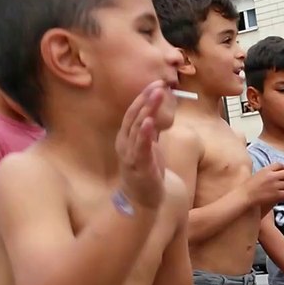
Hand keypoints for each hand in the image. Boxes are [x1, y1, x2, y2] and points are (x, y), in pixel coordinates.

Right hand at [115, 81, 169, 210]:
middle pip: (134, 116)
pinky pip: (141, 148)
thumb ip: (151, 130)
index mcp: (126, 137)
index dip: (144, 97)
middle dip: (146, 99)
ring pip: (137, 128)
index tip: (157, 83)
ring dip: (147, 110)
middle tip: (158, 84)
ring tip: (156, 95)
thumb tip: (156, 112)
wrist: (142, 200)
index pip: (133, 112)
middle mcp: (125, 143)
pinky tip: (150, 121)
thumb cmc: (145, 172)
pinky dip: (145, 133)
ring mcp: (130, 155)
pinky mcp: (139, 167)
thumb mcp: (149, 147)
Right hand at [246, 163, 283, 206]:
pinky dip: (282, 195)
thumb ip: (270, 170)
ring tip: (277, 190)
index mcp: (266, 170)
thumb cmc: (251, 186)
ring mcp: (274, 186)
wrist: (245, 196)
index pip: (280, 164)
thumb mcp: (259, 174)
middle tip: (281, 182)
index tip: (281, 173)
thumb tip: (282, 167)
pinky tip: (276, 195)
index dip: (283, 168)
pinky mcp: (276, 195)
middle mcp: (271, 176)